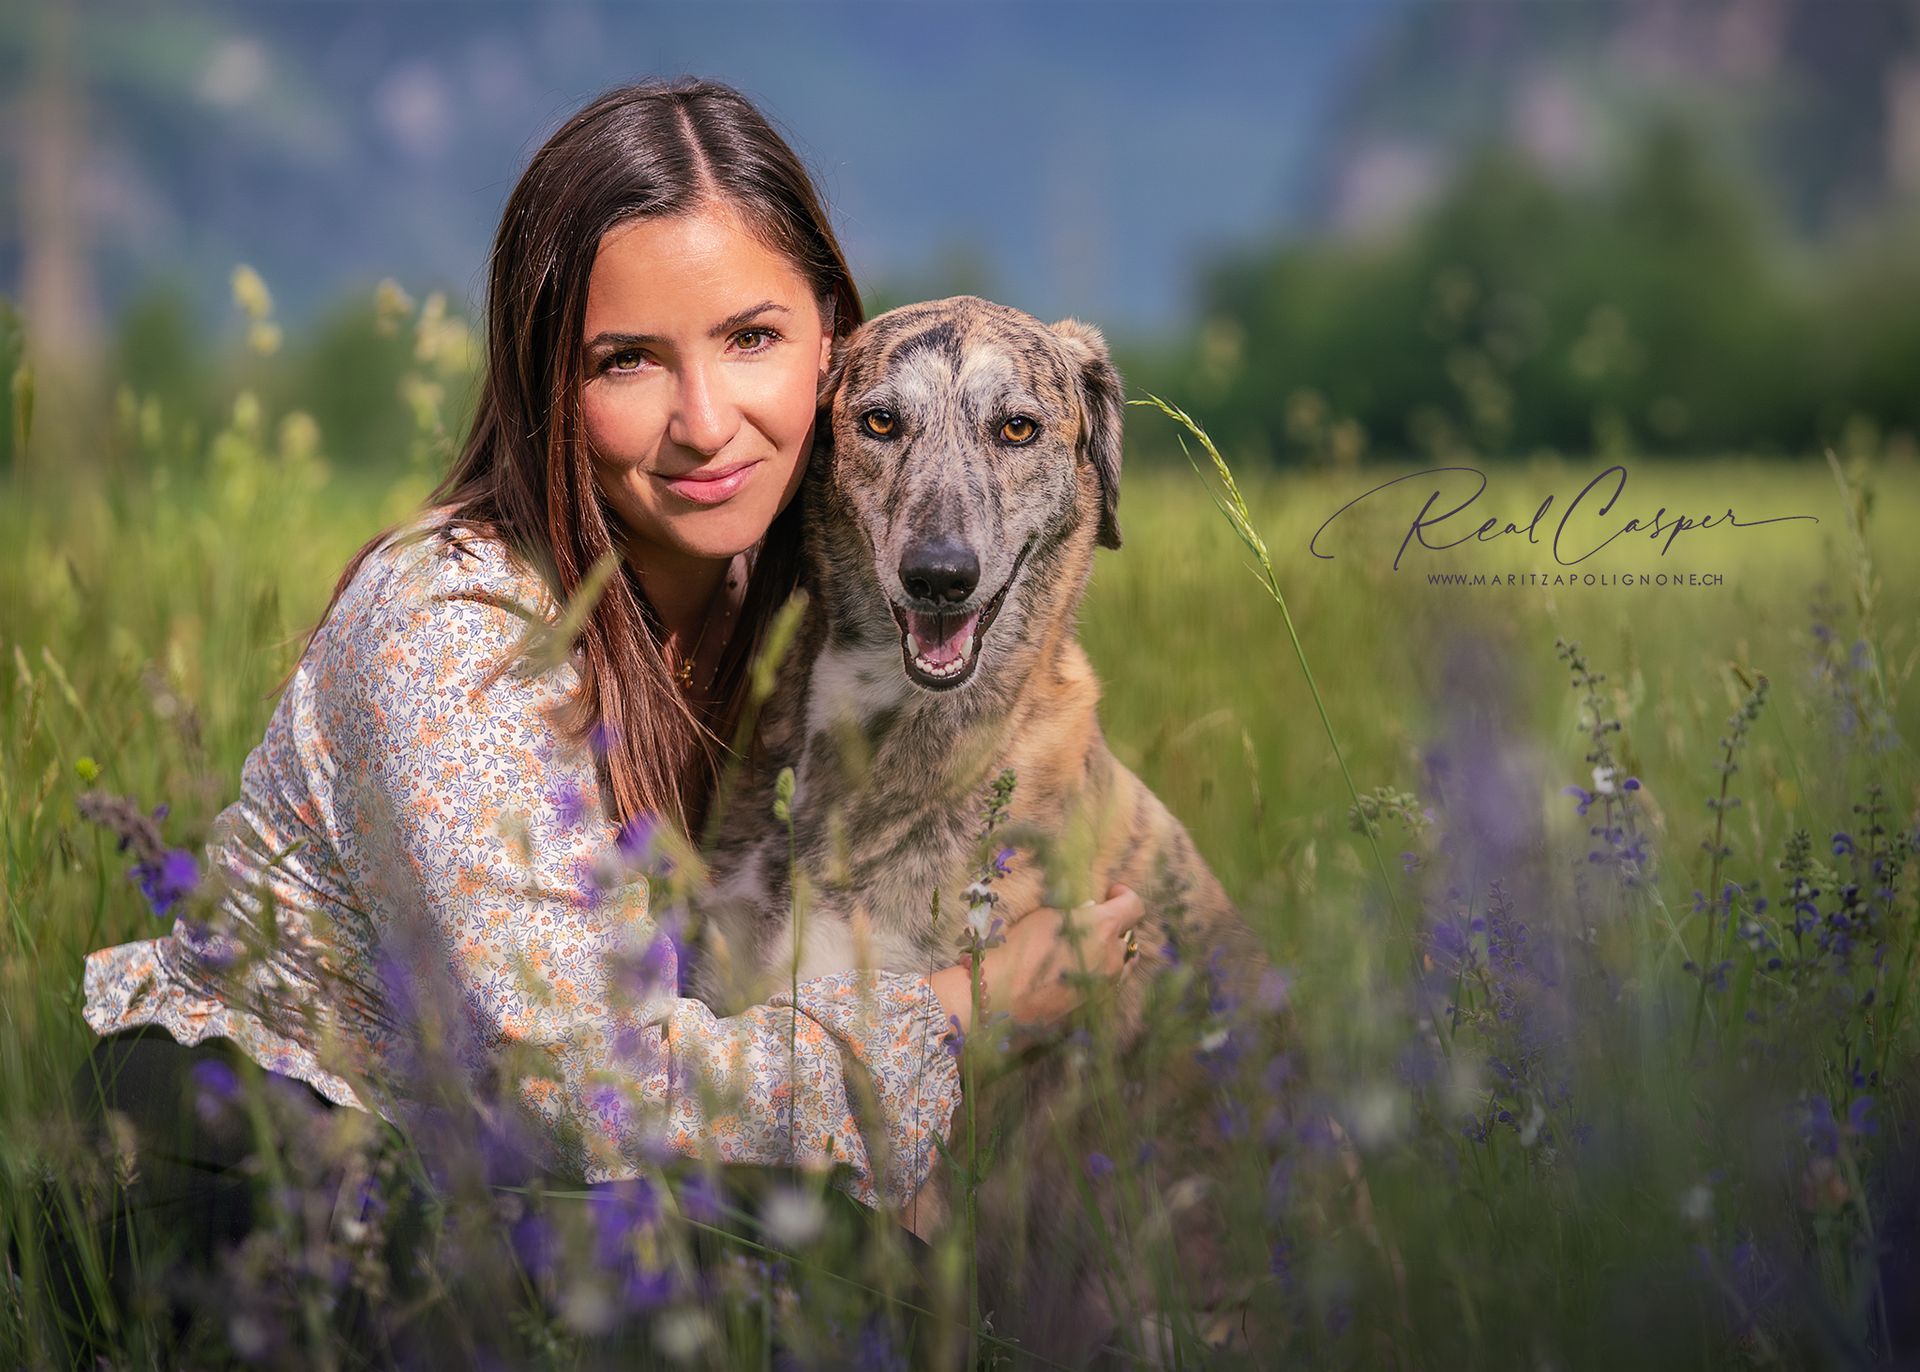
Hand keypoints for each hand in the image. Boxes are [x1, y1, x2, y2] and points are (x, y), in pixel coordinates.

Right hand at [928, 884, 1144, 1038]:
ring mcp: (1107, 982)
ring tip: (1088, 945)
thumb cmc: (1022, 948)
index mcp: (1104, 927)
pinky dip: (1103, 970)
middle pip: (1129, 934)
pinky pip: (1111, 980)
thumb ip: (1078, 911)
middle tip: (1093, 920)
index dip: (1124, 895)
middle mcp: (1113, 955)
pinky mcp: (1097, 1002)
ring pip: (1123, 960)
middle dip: (1115, 924)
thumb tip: (1091, 909)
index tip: (1109, 893)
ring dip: (1112, 949)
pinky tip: (1080, 967)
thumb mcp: (1048, 915)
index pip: (1134, 906)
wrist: (1005, 995)